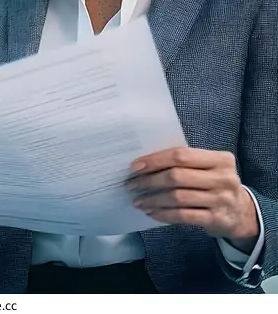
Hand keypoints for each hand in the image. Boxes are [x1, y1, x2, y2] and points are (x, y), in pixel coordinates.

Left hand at [127, 147, 258, 248]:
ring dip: (153, 199)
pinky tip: (152, 212)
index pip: (181, 155)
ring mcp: (221, 200)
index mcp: (220, 159)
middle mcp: (223, 178)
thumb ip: (186, 162)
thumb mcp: (209, 168)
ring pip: (178, 198)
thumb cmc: (215, 184)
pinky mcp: (217, 219)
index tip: (135, 166)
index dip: (155, 160)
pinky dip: (164, 214)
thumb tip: (145, 164)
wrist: (242, 213)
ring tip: (138, 201)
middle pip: (177, 176)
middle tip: (132, 185)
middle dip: (149, 181)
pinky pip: (184, 216)